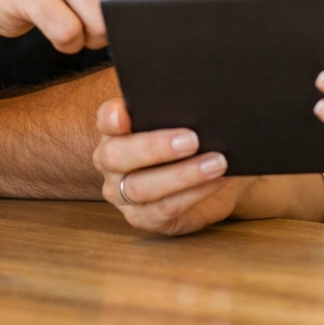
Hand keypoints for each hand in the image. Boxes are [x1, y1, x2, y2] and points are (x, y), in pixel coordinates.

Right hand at [93, 98, 243, 235]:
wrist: (204, 184)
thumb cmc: (188, 147)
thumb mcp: (182, 126)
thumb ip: (178, 114)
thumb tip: (199, 106)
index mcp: (114, 132)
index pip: (106, 120)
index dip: (111, 117)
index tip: (123, 113)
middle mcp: (110, 164)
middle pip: (118, 156)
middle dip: (154, 147)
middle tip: (191, 140)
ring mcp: (121, 195)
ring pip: (143, 187)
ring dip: (183, 175)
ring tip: (215, 163)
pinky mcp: (142, 218)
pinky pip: (166, 209)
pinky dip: (195, 193)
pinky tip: (217, 180)